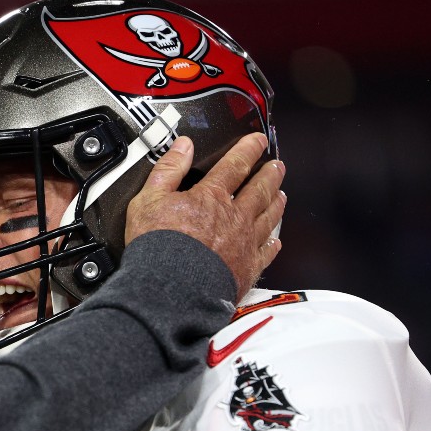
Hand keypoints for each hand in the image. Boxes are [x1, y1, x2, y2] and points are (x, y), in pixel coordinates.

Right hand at [125, 133, 285, 298]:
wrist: (171, 289)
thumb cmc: (158, 247)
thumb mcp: (149, 200)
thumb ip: (168, 170)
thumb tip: (182, 147)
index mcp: (211, 197)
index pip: (234, 165)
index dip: (248, 150)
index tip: (258, 142)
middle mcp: (234, 217)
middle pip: (259, 190)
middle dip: (270, 175)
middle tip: (277, 166)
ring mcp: (244, 243)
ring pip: (268, 217)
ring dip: (276, 204)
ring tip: (281, 196)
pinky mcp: (246, 268)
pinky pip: (266, 253)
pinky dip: (272, 244)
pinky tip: (275, 241)